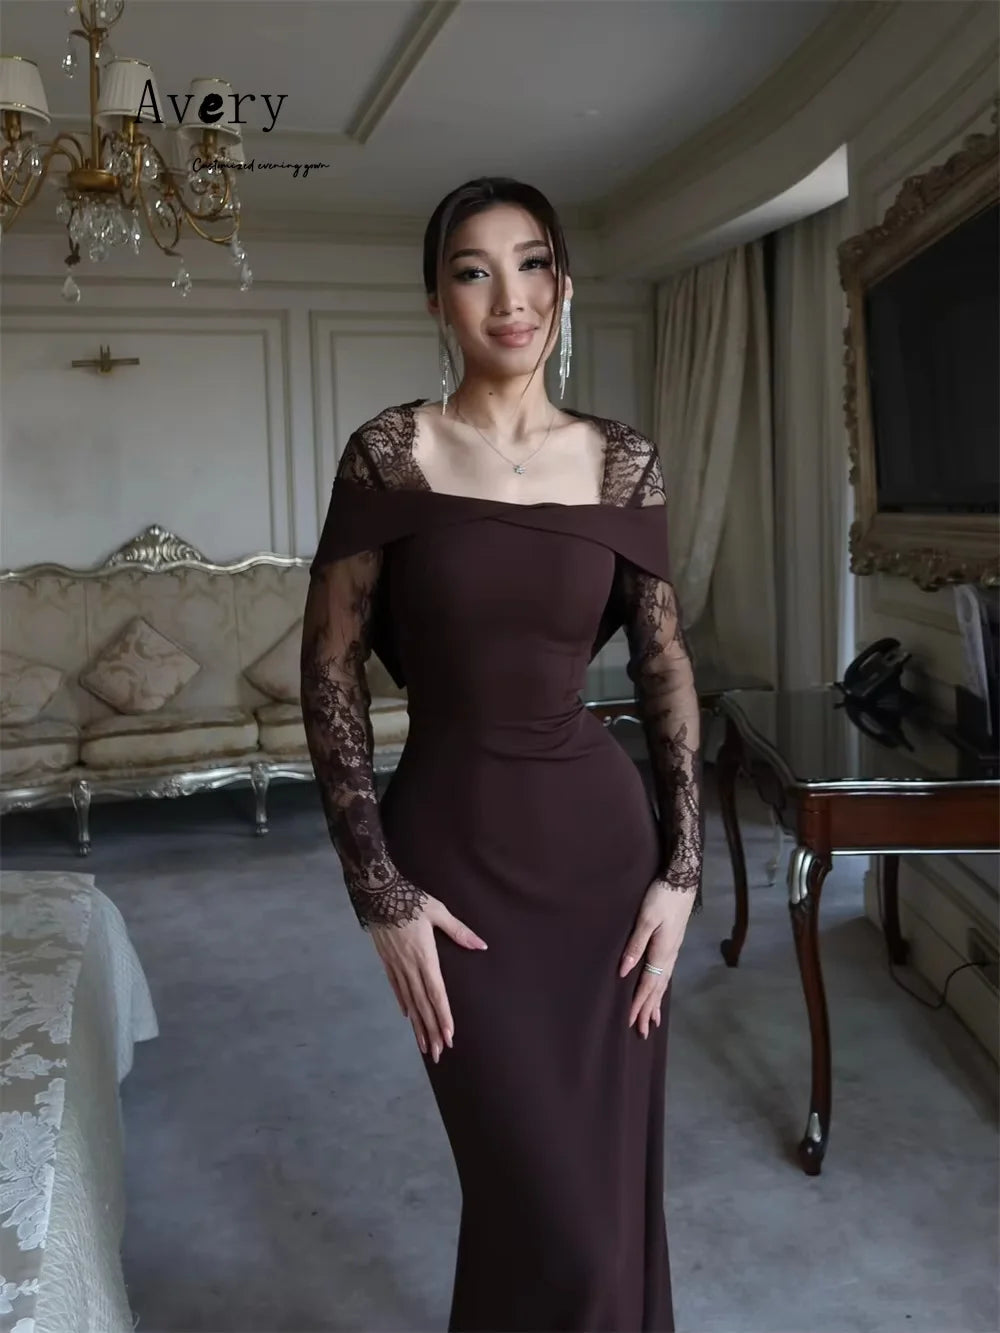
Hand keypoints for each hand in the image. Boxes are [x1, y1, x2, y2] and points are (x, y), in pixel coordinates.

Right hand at [369, 890, 487, 1063]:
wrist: (378, 893)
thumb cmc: (411, 900)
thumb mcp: (438, 912)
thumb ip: (459, 931)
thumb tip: (481, 945)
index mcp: (425, 956)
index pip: (436, 993)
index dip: (443, 1015)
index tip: (448, 1035)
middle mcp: (410, 966)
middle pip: (423, 1004)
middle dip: (431, 1030)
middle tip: (438, 1052)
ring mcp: (396, 965)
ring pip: (409, 1001)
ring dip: (417, 1024)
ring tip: (424, 1045)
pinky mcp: (386, 961)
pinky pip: (396, 987)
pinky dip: (403, 1004)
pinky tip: (408, 1017)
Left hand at [619, 878, 694, 1036]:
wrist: (682, 881)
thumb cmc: (661, 898)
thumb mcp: (646, 920)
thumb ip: (635, 946)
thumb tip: (624, 972)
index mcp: (662, 953)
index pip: (648, 985)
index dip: (638, 1004)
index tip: (630, 1022)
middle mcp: (669, 956)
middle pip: (657, 989)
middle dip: (648, 1010)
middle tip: (641, 1032)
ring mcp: (673, 951)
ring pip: (663, 983)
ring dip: (656, 1002)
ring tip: (652, 1020)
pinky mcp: (672, 944)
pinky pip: (665, 974)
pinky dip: (661, 988)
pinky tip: (659, 991)